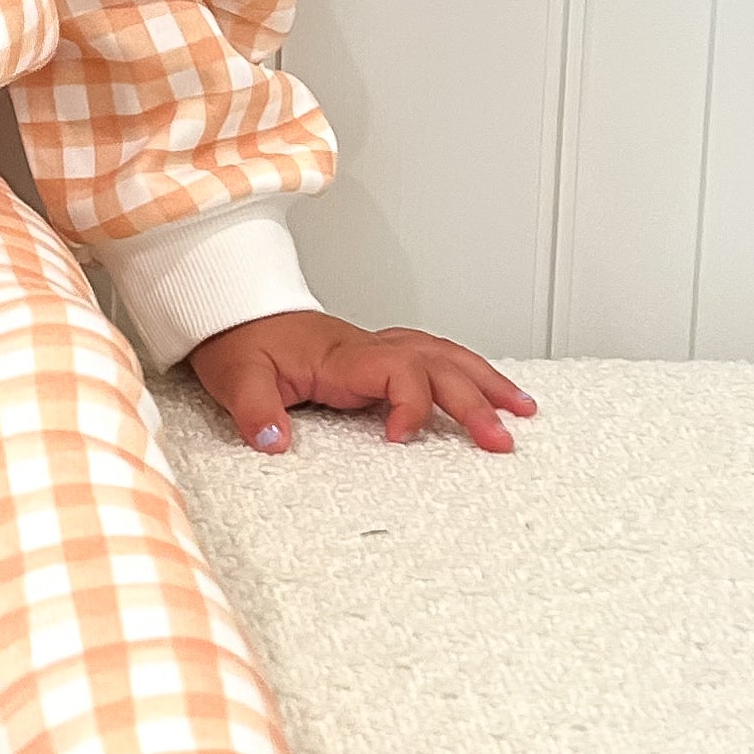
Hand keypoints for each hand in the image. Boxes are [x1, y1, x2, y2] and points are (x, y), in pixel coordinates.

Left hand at [187, 309, 537, 455]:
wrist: (229, 311)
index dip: (409, 403)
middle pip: (437, 363)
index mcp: (340, 354)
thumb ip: (253, 410)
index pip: (396, 369)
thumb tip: (272, 442)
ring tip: (524, 410)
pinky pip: (432, 356)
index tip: (399, 440)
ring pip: (444, 354)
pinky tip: (487, 389)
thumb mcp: (234, 376)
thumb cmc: (236, 341)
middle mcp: (368, 347)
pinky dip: (466, 371)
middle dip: (475, 400)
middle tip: (502, 441)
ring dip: (485, 380)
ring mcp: (376, 348)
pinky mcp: (376, 356)